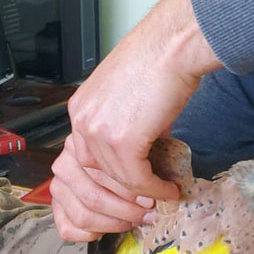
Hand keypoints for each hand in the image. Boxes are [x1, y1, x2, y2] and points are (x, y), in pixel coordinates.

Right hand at [51, 135, 151, 241]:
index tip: (159, 195)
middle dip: (128, 210)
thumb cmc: (123, 146)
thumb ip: (147, 155)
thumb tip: (168, 186)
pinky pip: (69, 228)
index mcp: (81, 145)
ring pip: (85, 215)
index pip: (107, 174)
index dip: (137, 189)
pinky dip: (92, 234)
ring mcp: (57, 185)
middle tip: (149, 213)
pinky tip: (110, 229)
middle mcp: (64, 164)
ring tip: (135, 221)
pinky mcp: (56, 205)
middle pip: (96, 197)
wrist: (100, 148)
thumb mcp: (138, 139)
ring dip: (114, 224)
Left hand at [57, 0, 219, 240]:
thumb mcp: (124, 97)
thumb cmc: (158, 63)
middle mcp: (82, 121)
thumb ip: (121, 126)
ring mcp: (99, 131)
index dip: (105, 185)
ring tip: (162, 199)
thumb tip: (138, 158)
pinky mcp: (122, 139)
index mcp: (80, 110)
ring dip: (142, 197)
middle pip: (92, 179)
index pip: (82, 162)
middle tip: (144, 209)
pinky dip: (155, 190)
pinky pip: (137, 179)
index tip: (125, 197)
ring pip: (116, 183)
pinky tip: (169, 190)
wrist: (173, 44)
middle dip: (119, 201)